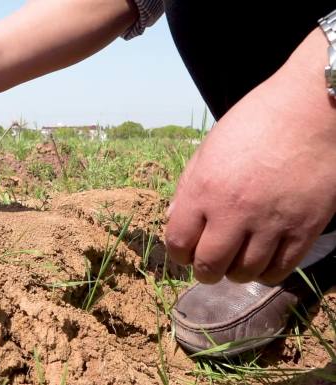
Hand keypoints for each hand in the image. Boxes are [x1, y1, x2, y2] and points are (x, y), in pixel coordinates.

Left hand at [165, 30, 335, 284]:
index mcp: (204, 189)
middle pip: (209, 265)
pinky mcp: (304, 229)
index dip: (179, 253)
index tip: (185, 252)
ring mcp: (271, 223)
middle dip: (204, 270)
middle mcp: (234, 211)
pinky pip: (280, 269)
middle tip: (209, 265)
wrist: (310, 111)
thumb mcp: (208, 149)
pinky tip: (263, 262)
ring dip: (235, 273)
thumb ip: (188, 188)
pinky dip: (266, 272)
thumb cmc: (254, 124)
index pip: (178, 242)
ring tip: (237, 261)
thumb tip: (174, 221)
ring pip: (245, 273)